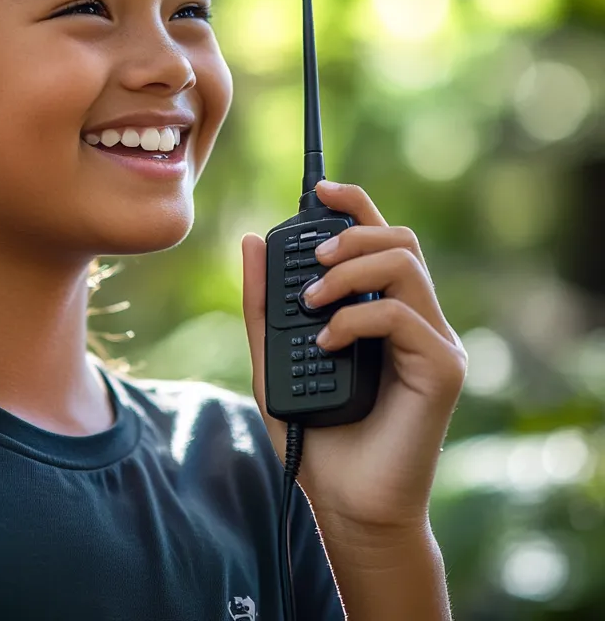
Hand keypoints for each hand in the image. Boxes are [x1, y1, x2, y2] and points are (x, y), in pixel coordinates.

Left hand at [241, 179, 466, 533]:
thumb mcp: (271, 356)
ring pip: (406, 265)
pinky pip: (401, 316)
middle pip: (398, 238)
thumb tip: (249, 240)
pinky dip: (355, 319)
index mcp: (379, 309)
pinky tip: (326, 342)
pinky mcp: (440, 369)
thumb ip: (262, 302)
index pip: (377, 238)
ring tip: (312, 302)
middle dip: (350, 233)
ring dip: (350, 270)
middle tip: (312, 260)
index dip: (354, 203)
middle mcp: (412, 318)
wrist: (343, 501)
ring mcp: (432, 342)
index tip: (319, 189)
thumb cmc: (313, 433)